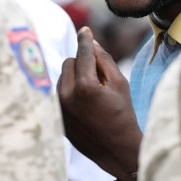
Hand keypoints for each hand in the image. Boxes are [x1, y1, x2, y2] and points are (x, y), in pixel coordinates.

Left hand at [58, 27, 142, 180]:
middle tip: (99, 77)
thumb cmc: (123, 115)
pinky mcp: (56, 117)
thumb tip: (91, 41)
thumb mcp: (120, 83)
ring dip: (75, 78)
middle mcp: (67, 96)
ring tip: (93, 94)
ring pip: (62, 77)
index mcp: (85, 86)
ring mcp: (59, 108)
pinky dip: (70, 92)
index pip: (82, 53)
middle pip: (69, 62)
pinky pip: (59, 94)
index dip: (85, 39)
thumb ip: (104, 60)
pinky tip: (85, 105)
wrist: (117, 150)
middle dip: (82, 63)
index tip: (85, 30)